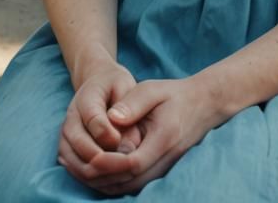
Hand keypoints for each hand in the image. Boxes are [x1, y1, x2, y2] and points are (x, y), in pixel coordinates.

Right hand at [57, 60, 143, 189]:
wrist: (98, 83)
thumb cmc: (116, 86)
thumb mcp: (126, 88)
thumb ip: (129, 112)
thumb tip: (129, 147)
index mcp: (86, 97)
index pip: (95, 121)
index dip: (113, 137)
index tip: (132, 145)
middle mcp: (71, 117)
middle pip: (83, 147)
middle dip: (108, 162)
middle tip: (130, 167)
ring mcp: (65, 134)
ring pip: (78, 164)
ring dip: (101, 173)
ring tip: (124, 172)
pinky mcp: (65, 148)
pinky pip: (75, 170)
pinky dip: (93, 178)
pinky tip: (112, 175)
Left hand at [86, 77, 222, 194]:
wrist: (202, 105)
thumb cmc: (175, 94)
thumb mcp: (153, 89)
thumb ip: (133, 102)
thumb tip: (112, 117)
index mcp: (163, 139)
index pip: (134, 163)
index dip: (110, 163)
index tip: (90, 156)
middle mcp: (164, 160)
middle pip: (128, 182)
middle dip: (100, 177)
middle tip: (75, 165)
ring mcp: (162, 169)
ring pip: (128, 187)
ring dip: (103, 182)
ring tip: (78, 168)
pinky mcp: (157, 170)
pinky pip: (132, 184)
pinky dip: (111, 181)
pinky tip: (94, 171)